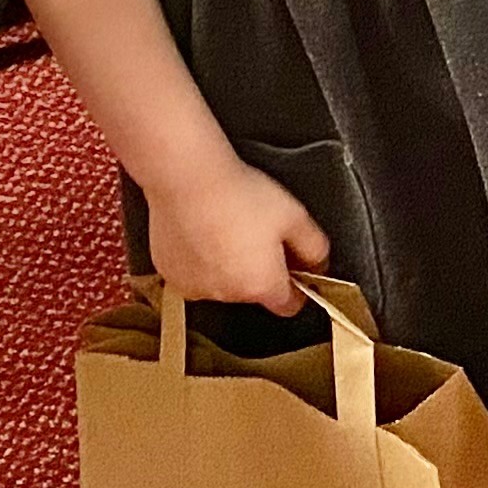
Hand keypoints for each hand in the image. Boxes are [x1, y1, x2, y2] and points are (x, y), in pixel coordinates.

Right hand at [145, 152, 329, 315]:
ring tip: (227, 228)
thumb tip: (320, 264)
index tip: (295, 267)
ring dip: (227, 266)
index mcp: (260, 286)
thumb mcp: (295, 216)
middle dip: (260, 270)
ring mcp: (192, 287)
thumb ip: (314, 247)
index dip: (297, 288)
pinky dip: (198, 260)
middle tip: (258, 234)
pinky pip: (192, 273)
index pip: (289, 306)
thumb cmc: (242, 196)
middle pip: (253, 292)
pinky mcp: (167, 274)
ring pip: (220, 283)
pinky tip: (202, 232)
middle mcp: (225, 296)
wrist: (187, 180)